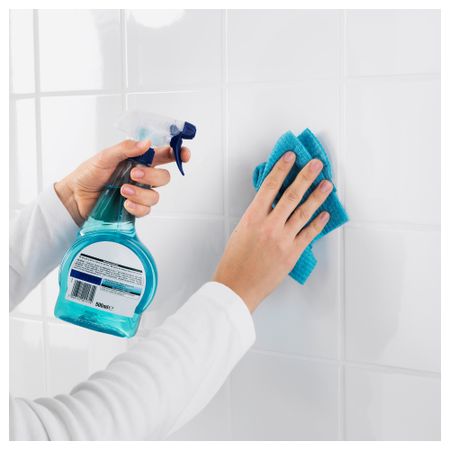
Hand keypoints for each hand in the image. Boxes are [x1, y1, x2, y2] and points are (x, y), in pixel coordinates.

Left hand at [54, 139, 190, 225]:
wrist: (75, 198)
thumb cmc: (88, 175)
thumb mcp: (104, 157)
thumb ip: (125, 149)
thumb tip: (146, 143)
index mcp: (137, 159)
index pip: (164, 155)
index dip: (177, 154)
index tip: (184, 154)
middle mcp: (142, 176)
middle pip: (164, 176)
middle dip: (152, 175)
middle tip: (134, 174)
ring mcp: (139, 193)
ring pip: (156, 195)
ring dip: (141, 193)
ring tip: (123, 190)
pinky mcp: (134, 209)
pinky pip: (146, 210)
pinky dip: (137, 207)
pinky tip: (125, 204)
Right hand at [213, 152, 331, 311]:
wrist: (237, 286)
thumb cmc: (234, 261)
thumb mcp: (241, 231)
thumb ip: (257, 216)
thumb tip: (271, 203)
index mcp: (253, 217)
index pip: (270, 185)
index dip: (282, 168)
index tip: (290, 157)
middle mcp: (269, 225)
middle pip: (291, 195)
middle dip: (306, 176)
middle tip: (316, 164)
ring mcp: (282, 239)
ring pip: (304, 212)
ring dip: (317, 196)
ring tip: (327, 184)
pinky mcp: (292, 253)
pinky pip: (309, 234)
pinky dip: (318, 223)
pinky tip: (325, 214)